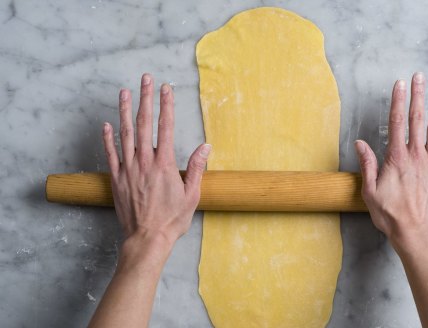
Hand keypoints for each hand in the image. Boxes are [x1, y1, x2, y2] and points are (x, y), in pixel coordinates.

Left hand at [102, 73, 210, 247]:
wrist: (147, 239)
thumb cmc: (171, 220)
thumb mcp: (192, 195)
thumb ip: (196, 168)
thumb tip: (205, 147)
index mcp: (164, 164)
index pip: (166, 127)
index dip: (166, 105)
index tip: (166, 88)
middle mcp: (144, 162)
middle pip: (144, 124)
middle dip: (145, 99)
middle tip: (145, 79)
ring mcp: (128, 169)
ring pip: (125, 134)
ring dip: (124, 111)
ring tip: (124, 92)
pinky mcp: (116, 179)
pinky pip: (111, 154)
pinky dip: (108, 138)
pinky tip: (107, 124)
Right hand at [355, 72, 427, 253]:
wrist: (414, 232)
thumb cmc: (390, 214)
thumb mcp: (369, 191)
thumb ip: (367, 164)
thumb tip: (360, 143)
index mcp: (396, 158)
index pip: (397, 123)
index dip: (398, 101)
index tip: (399, 84)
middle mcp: (416, 156)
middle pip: (417, 120)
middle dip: (418, 96)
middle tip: (419, 77)